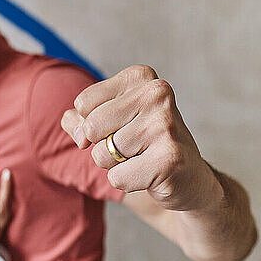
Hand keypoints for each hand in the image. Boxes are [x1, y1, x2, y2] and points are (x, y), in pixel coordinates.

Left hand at [61, 65, 220, 211]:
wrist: (189, 178)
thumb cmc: (145, 145)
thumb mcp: (113, 122)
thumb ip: (82, 119)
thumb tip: (71, 124)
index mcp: (140, 77)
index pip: (83, 103)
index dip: (90, 125)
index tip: (118, 129)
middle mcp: (156, 93)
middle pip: (91, 127)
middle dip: (101, 146)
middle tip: (131, 148)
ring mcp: (165, 125)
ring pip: (102, 154)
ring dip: (115, 166)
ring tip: (142, 160)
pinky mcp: (169, 158)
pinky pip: (117, 177)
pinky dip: (127, 182)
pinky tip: (150, 175)